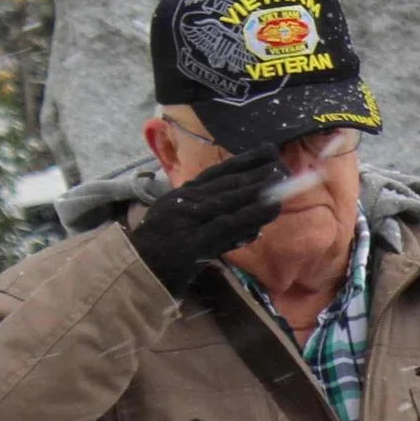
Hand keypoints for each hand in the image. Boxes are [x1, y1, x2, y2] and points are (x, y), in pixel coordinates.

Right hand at [126, 146, 283, 294]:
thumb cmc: (160, 248)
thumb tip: (250, 225)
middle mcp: (186, 201)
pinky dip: (250, 215)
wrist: (138, 269)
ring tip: (280, 182)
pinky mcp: (195, 241)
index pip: (217, 173)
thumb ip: (212, 219)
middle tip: (282, 164)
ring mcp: (190, 220)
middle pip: (226, 183)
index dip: (244, 161)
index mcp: (183, 194)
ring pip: (228, 200)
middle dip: (255, 172)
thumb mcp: (182, 223)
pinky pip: (227, 225)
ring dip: (256, 190)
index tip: (268, 151)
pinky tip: (270, 209)